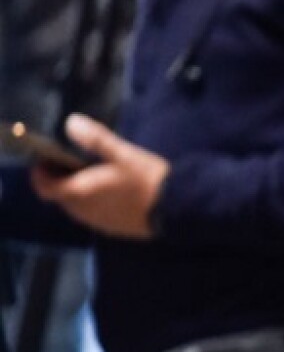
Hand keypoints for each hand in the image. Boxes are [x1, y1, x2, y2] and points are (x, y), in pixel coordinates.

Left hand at [31, 114, 167, 238]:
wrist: (176, 208)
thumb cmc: (146, 179)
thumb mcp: (122, 153)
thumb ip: (95, 139)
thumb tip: (70, 122)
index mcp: (78, 192)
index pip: (43, 187)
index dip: (40, 173)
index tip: (46, 160)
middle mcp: (82, 211)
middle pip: (60, 196)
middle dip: (61, 180)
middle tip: (75, 162)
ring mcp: (97, 222)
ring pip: (77, 206)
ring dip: (79, 192)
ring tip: (95, 176)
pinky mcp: (112, 229)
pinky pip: (94, 214)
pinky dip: (95, 203)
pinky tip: (113, 193)